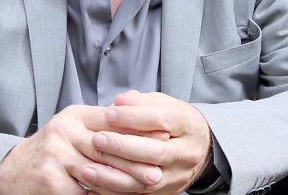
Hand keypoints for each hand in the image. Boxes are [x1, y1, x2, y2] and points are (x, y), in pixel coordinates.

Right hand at [0, 105, 163, 194]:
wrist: (12, 171)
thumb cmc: (51, 150)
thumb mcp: (73, 128)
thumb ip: (101, 125)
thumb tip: (143, 127)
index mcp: (74, 116)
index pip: (112, 120)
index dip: (138, 131)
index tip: (162, 138)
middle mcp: (64, 132)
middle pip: (107, 147)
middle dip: (135, 161)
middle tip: (157, 171)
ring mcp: (56, 156)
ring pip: (98, 172)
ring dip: (123, 183)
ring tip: (144, 187)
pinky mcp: (51, 180)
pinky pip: (83, 192)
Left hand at [81, 91, 212, 194]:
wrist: (199, 148)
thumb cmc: (174, 121)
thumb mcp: (163, 104)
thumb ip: (141, 102)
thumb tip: (119, 102)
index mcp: (188, 126)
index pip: (161, 120)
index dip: (132, 117)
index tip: (108, 114)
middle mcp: (187, 153)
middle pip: (156, 153)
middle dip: (122, 146)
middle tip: (96, 139)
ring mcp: (178, 176)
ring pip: (147, 179)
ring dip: (114, 175)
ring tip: (88, 168)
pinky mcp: (167, 192)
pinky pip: (139, 194)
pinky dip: (115, 190)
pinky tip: (96, 184)